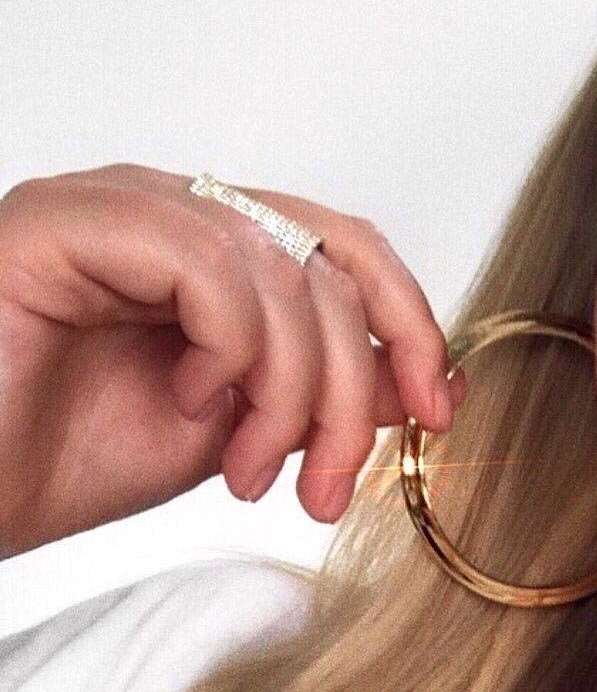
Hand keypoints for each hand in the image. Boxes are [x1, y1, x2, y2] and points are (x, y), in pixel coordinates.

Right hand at [0, 162, 464, 554]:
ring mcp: (116, 208)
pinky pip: (202, 259)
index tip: (438, 414)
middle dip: (352, 390)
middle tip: (327, 484)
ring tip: (248, 471)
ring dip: (290, 392)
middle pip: (326, 262)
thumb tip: (424, 380)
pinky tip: (186, 401)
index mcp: (212, 251)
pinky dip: (224, 346)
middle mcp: (168, 213)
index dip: (408, 324)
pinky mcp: (63, 222)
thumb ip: (322, 393)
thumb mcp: (237, 432)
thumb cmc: (63, 459)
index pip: (346, 248)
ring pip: (276, 266)